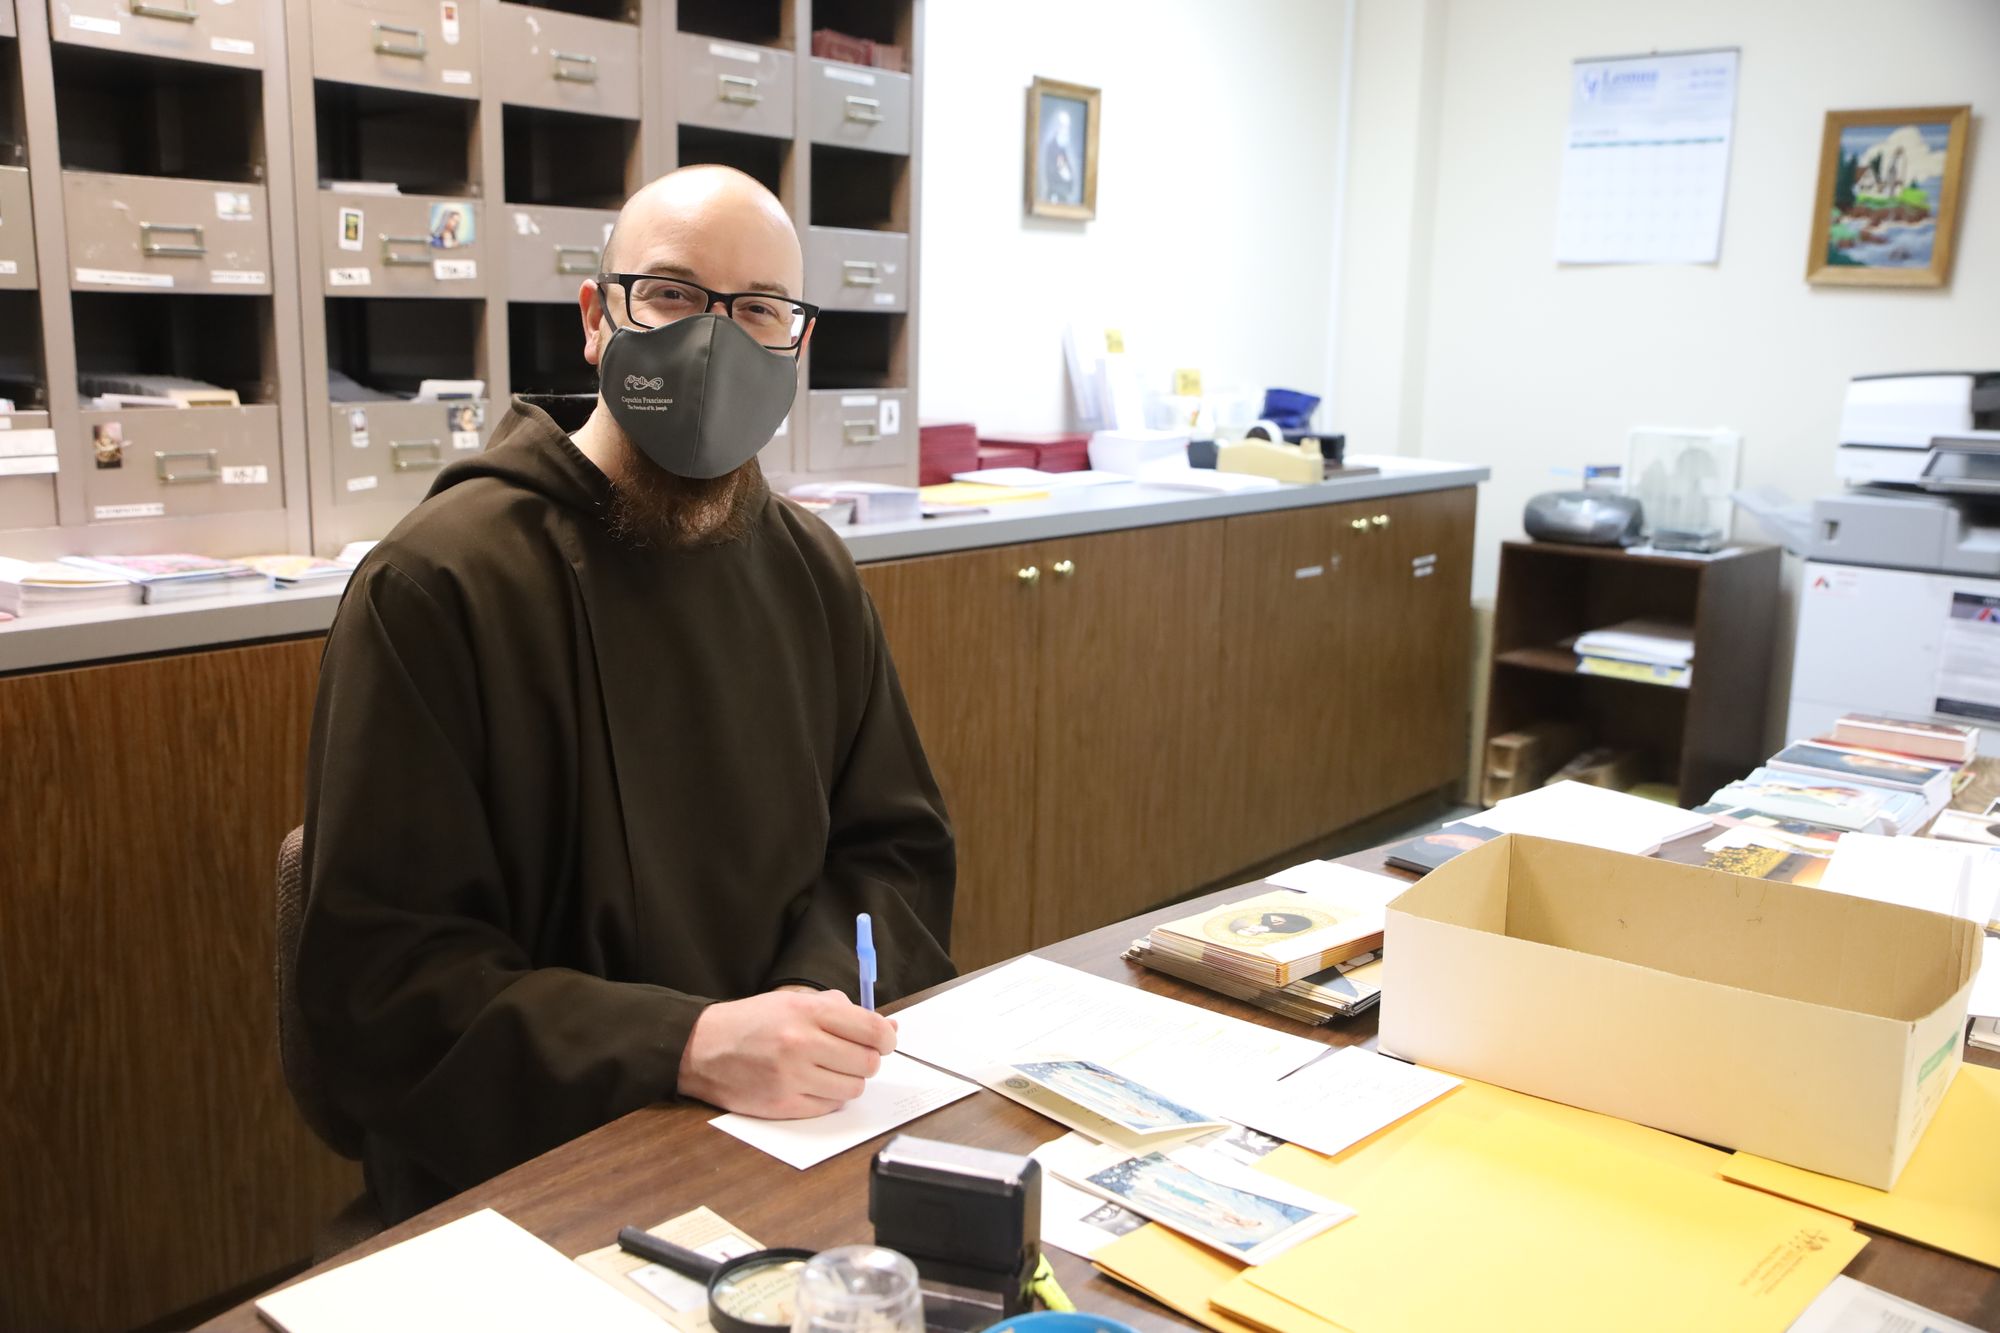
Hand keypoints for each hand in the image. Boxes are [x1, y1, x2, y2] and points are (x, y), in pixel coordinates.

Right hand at [679, 989, 897, 1118]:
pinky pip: (829, 1107)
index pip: (872, 1030)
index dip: (887, 1038)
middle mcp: (801, 1044)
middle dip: (869, 1060)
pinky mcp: (782, 1105)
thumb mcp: (794, 1001)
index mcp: (808, 1012)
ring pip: (853, 1088)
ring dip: (849, 1080)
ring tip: (831, 1070)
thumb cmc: (752, 1022)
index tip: (885, 1041)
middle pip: (868, 1063)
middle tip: (855, 1056)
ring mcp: (792, 1077)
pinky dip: (829, 1098)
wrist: (702, 1048)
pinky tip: (813, 1084)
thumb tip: (888, 1028)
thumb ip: (842, 1011)